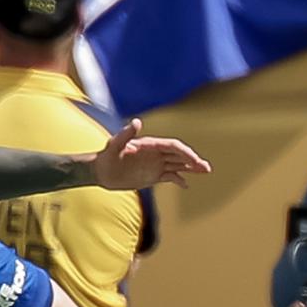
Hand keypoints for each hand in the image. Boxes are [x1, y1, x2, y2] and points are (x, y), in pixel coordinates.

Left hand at [91, 119, 212, 188]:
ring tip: (205, 171)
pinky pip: (169, 177)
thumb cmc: (106, 156)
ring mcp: (155, 165)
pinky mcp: (152, 176)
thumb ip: (125, 135)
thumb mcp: (114, 145)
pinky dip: (178, 180)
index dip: (185, 152)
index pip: (173, 146)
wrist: (100, 171)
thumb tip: (136, 121)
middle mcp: (155, 154)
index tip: (194, 160)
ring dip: (191, 168)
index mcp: (150, 145)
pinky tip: (186, 185)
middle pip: (179, 155)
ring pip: (178, 165)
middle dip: (193, 160)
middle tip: (206, 168)